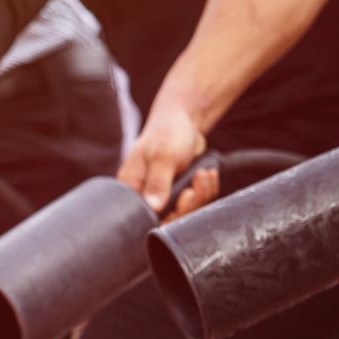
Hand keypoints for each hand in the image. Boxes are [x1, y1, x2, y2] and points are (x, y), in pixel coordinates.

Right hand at [120, 101, 215, 216]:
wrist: (183, 120)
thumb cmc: (167, 132)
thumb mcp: (163, 156)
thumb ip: (158, 182)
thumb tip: (153, 207)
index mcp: (131, 187)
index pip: (144, 216)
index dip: (167, 214)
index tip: (185, 196)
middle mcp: (143, 195)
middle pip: (166, 218)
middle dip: (189, 203)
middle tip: (197, 183)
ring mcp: (161, 195)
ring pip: (182, 212)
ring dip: (200, 196)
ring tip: (206, 175)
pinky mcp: (177, 193)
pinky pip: (193, 203)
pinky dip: (204, 191)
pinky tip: (208, 176)